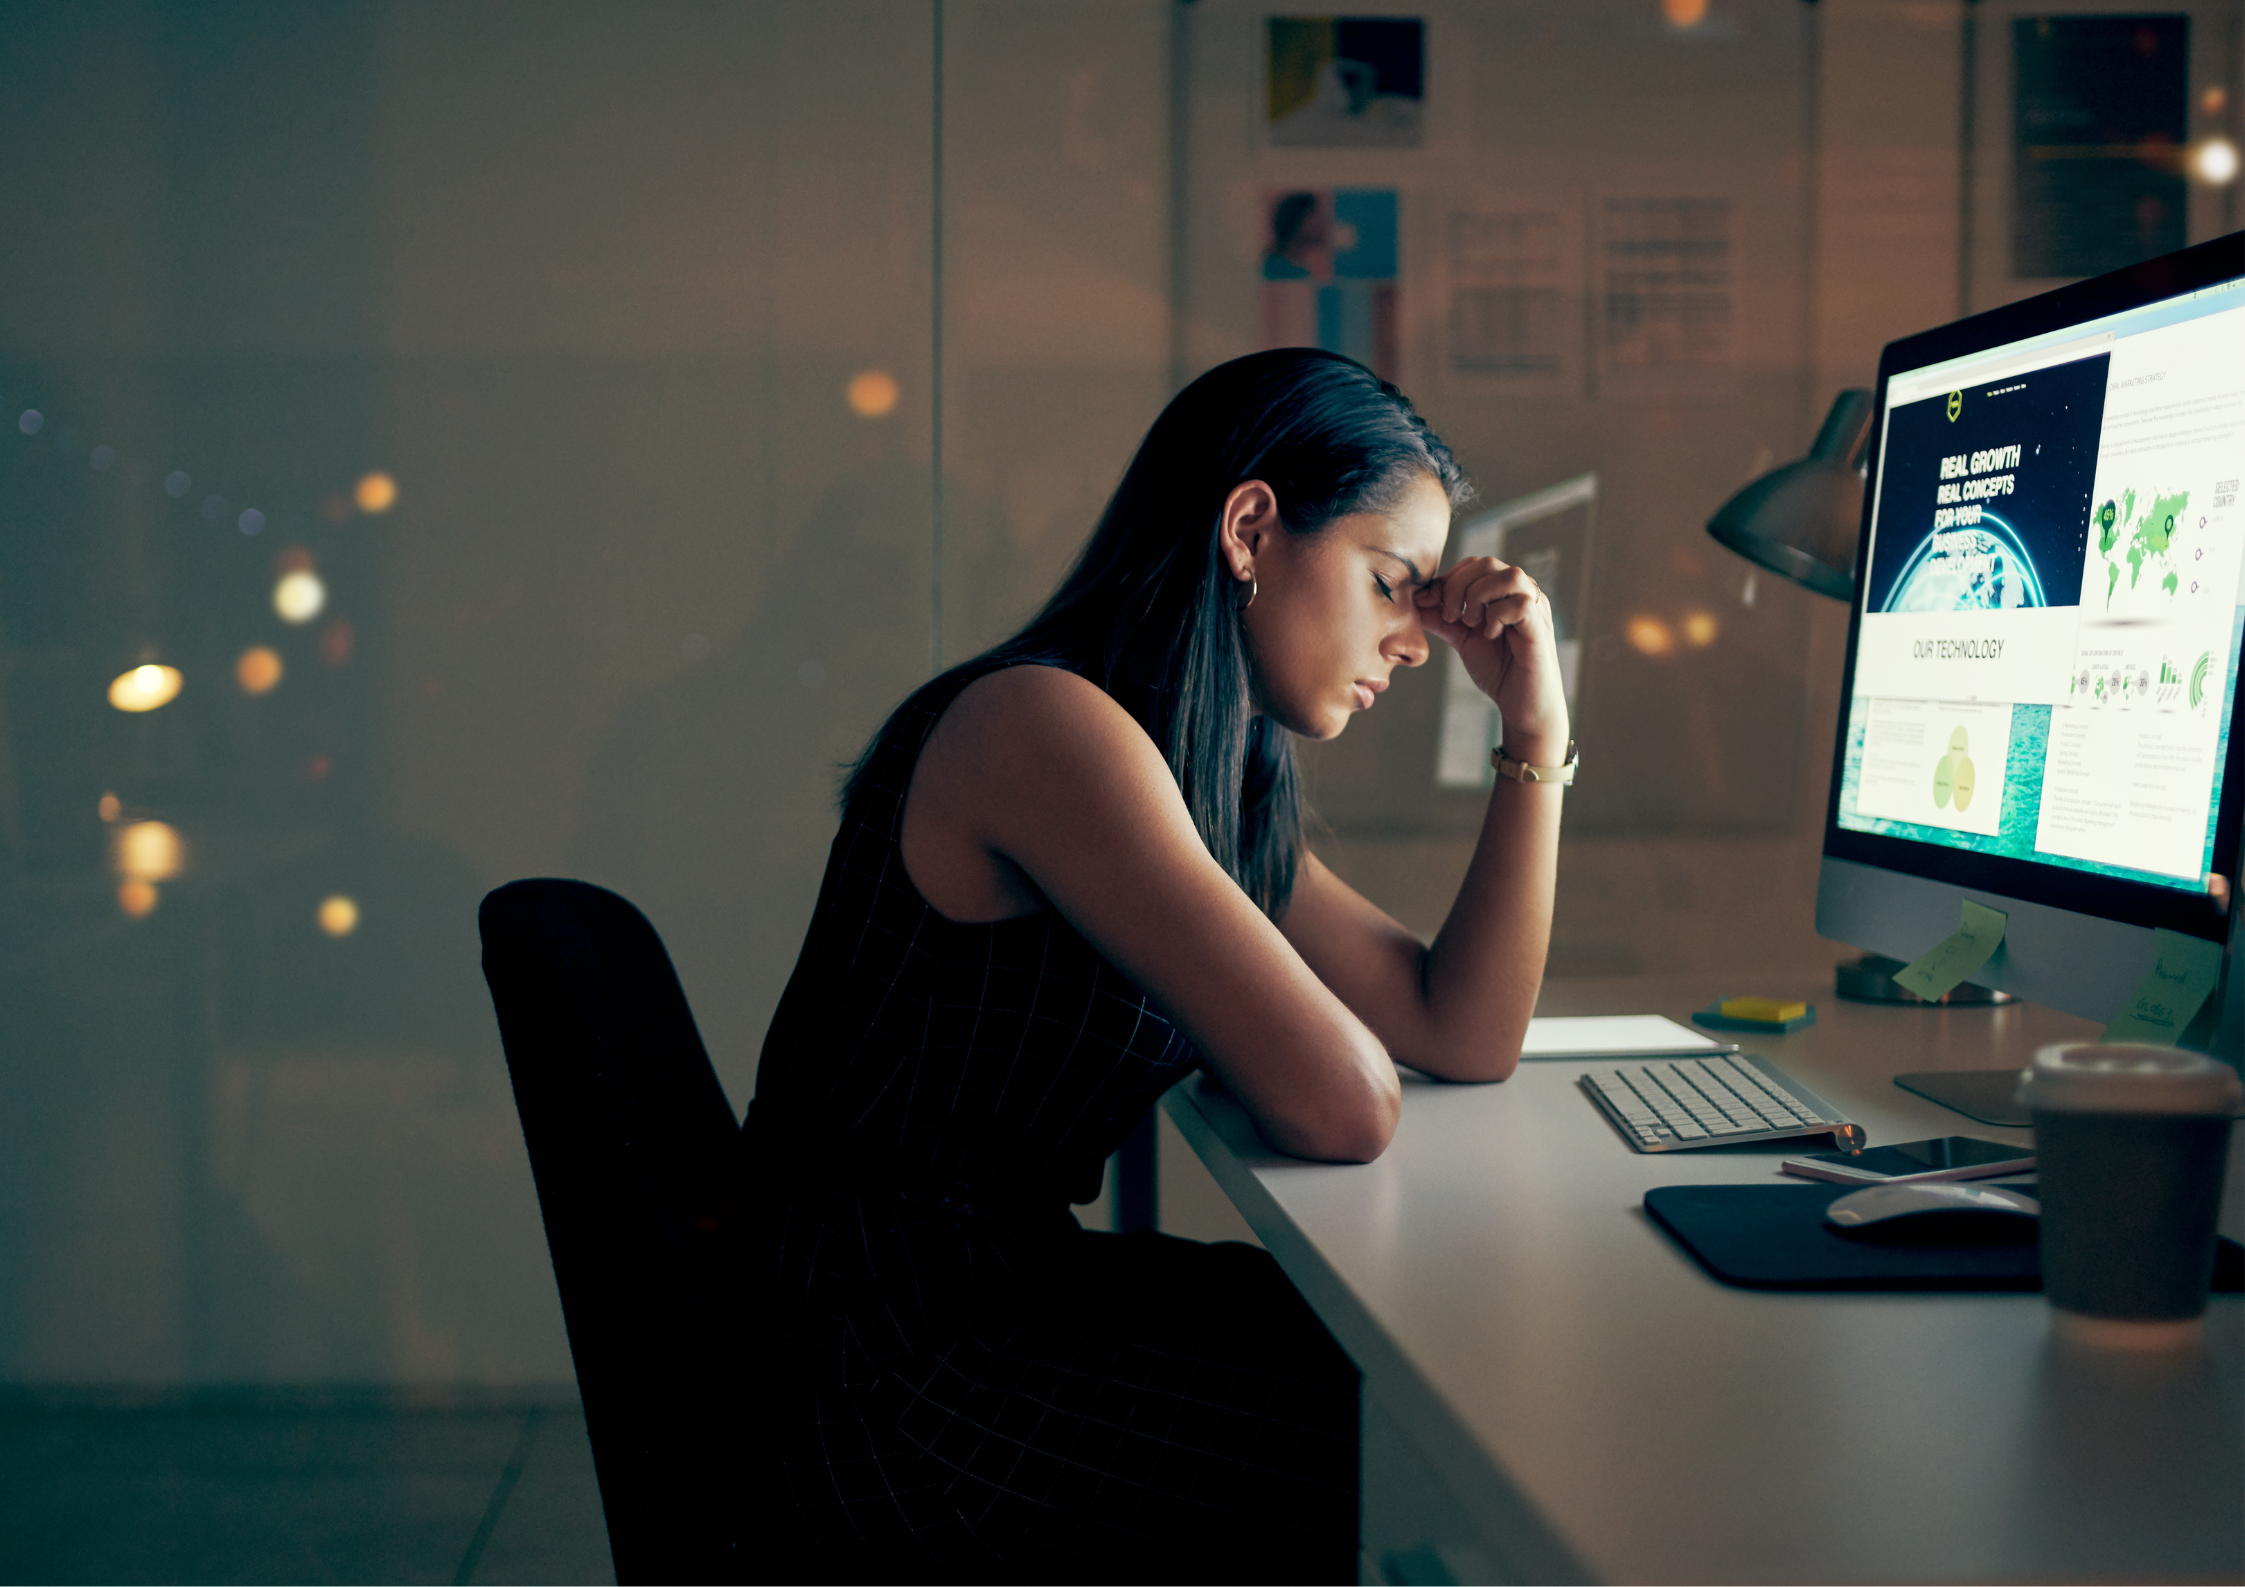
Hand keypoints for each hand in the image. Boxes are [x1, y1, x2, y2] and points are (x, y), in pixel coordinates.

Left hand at [1413, 558, 1569, 758]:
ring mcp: (1535, 608)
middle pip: (1487, 563)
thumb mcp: (1462, 639)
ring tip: (1471, 624)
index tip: (1427, 602)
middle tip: (1450, 617)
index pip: (1474, 565)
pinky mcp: (1541, 627)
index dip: (1447, 579)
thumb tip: (1416, 601)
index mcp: (1504, 591)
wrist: (1522, 705)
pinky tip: (1491, 635)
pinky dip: (1498, 616)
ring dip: (1479, 597)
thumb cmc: (1498, 670)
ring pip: (1509, 575)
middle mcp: (1522, 593)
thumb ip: (1442, 619)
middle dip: (1457, 587)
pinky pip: (1520, 603)